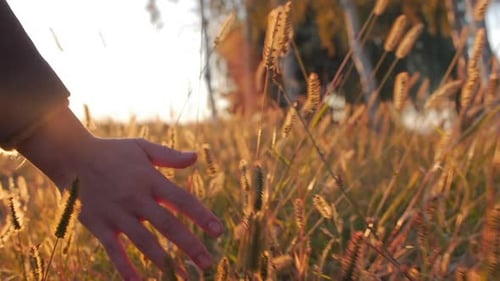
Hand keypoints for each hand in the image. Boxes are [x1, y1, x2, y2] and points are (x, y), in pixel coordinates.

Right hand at [16, 106, 222, 279]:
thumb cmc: (112, 151)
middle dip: (189, 246)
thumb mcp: (142, 148)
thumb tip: (195, 157)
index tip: (218, 231)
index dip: (201, 216)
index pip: (182, 200)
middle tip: (208, 264)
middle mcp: (135, 198)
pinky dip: (125, 268)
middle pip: (167, 225)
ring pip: (144, 242)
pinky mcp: (98, 224)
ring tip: (184, 277)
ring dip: (164, 262)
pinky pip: (114, 250)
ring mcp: (116, 213)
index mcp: (150, 179)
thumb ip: (169, 156)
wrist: (71, 156)